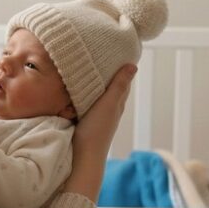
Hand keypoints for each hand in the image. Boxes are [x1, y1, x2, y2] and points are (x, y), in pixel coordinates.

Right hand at [64, 64, 136, 201]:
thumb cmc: (97, 130)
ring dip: (93, 82)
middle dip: (106, 72)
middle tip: (98, 54)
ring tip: (85, 66)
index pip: (122, 81)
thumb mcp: (109, 104)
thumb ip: (119, 86)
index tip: (115, 51)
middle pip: (110, 87)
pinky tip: (75, 88)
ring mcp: (96, 116)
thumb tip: (133, 66)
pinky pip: (86, 101)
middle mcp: (108, 109)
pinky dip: (84, 92)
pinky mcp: (84, 120)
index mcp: (116, 103)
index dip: (120, 67)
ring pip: (97, 94)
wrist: (82, 156)